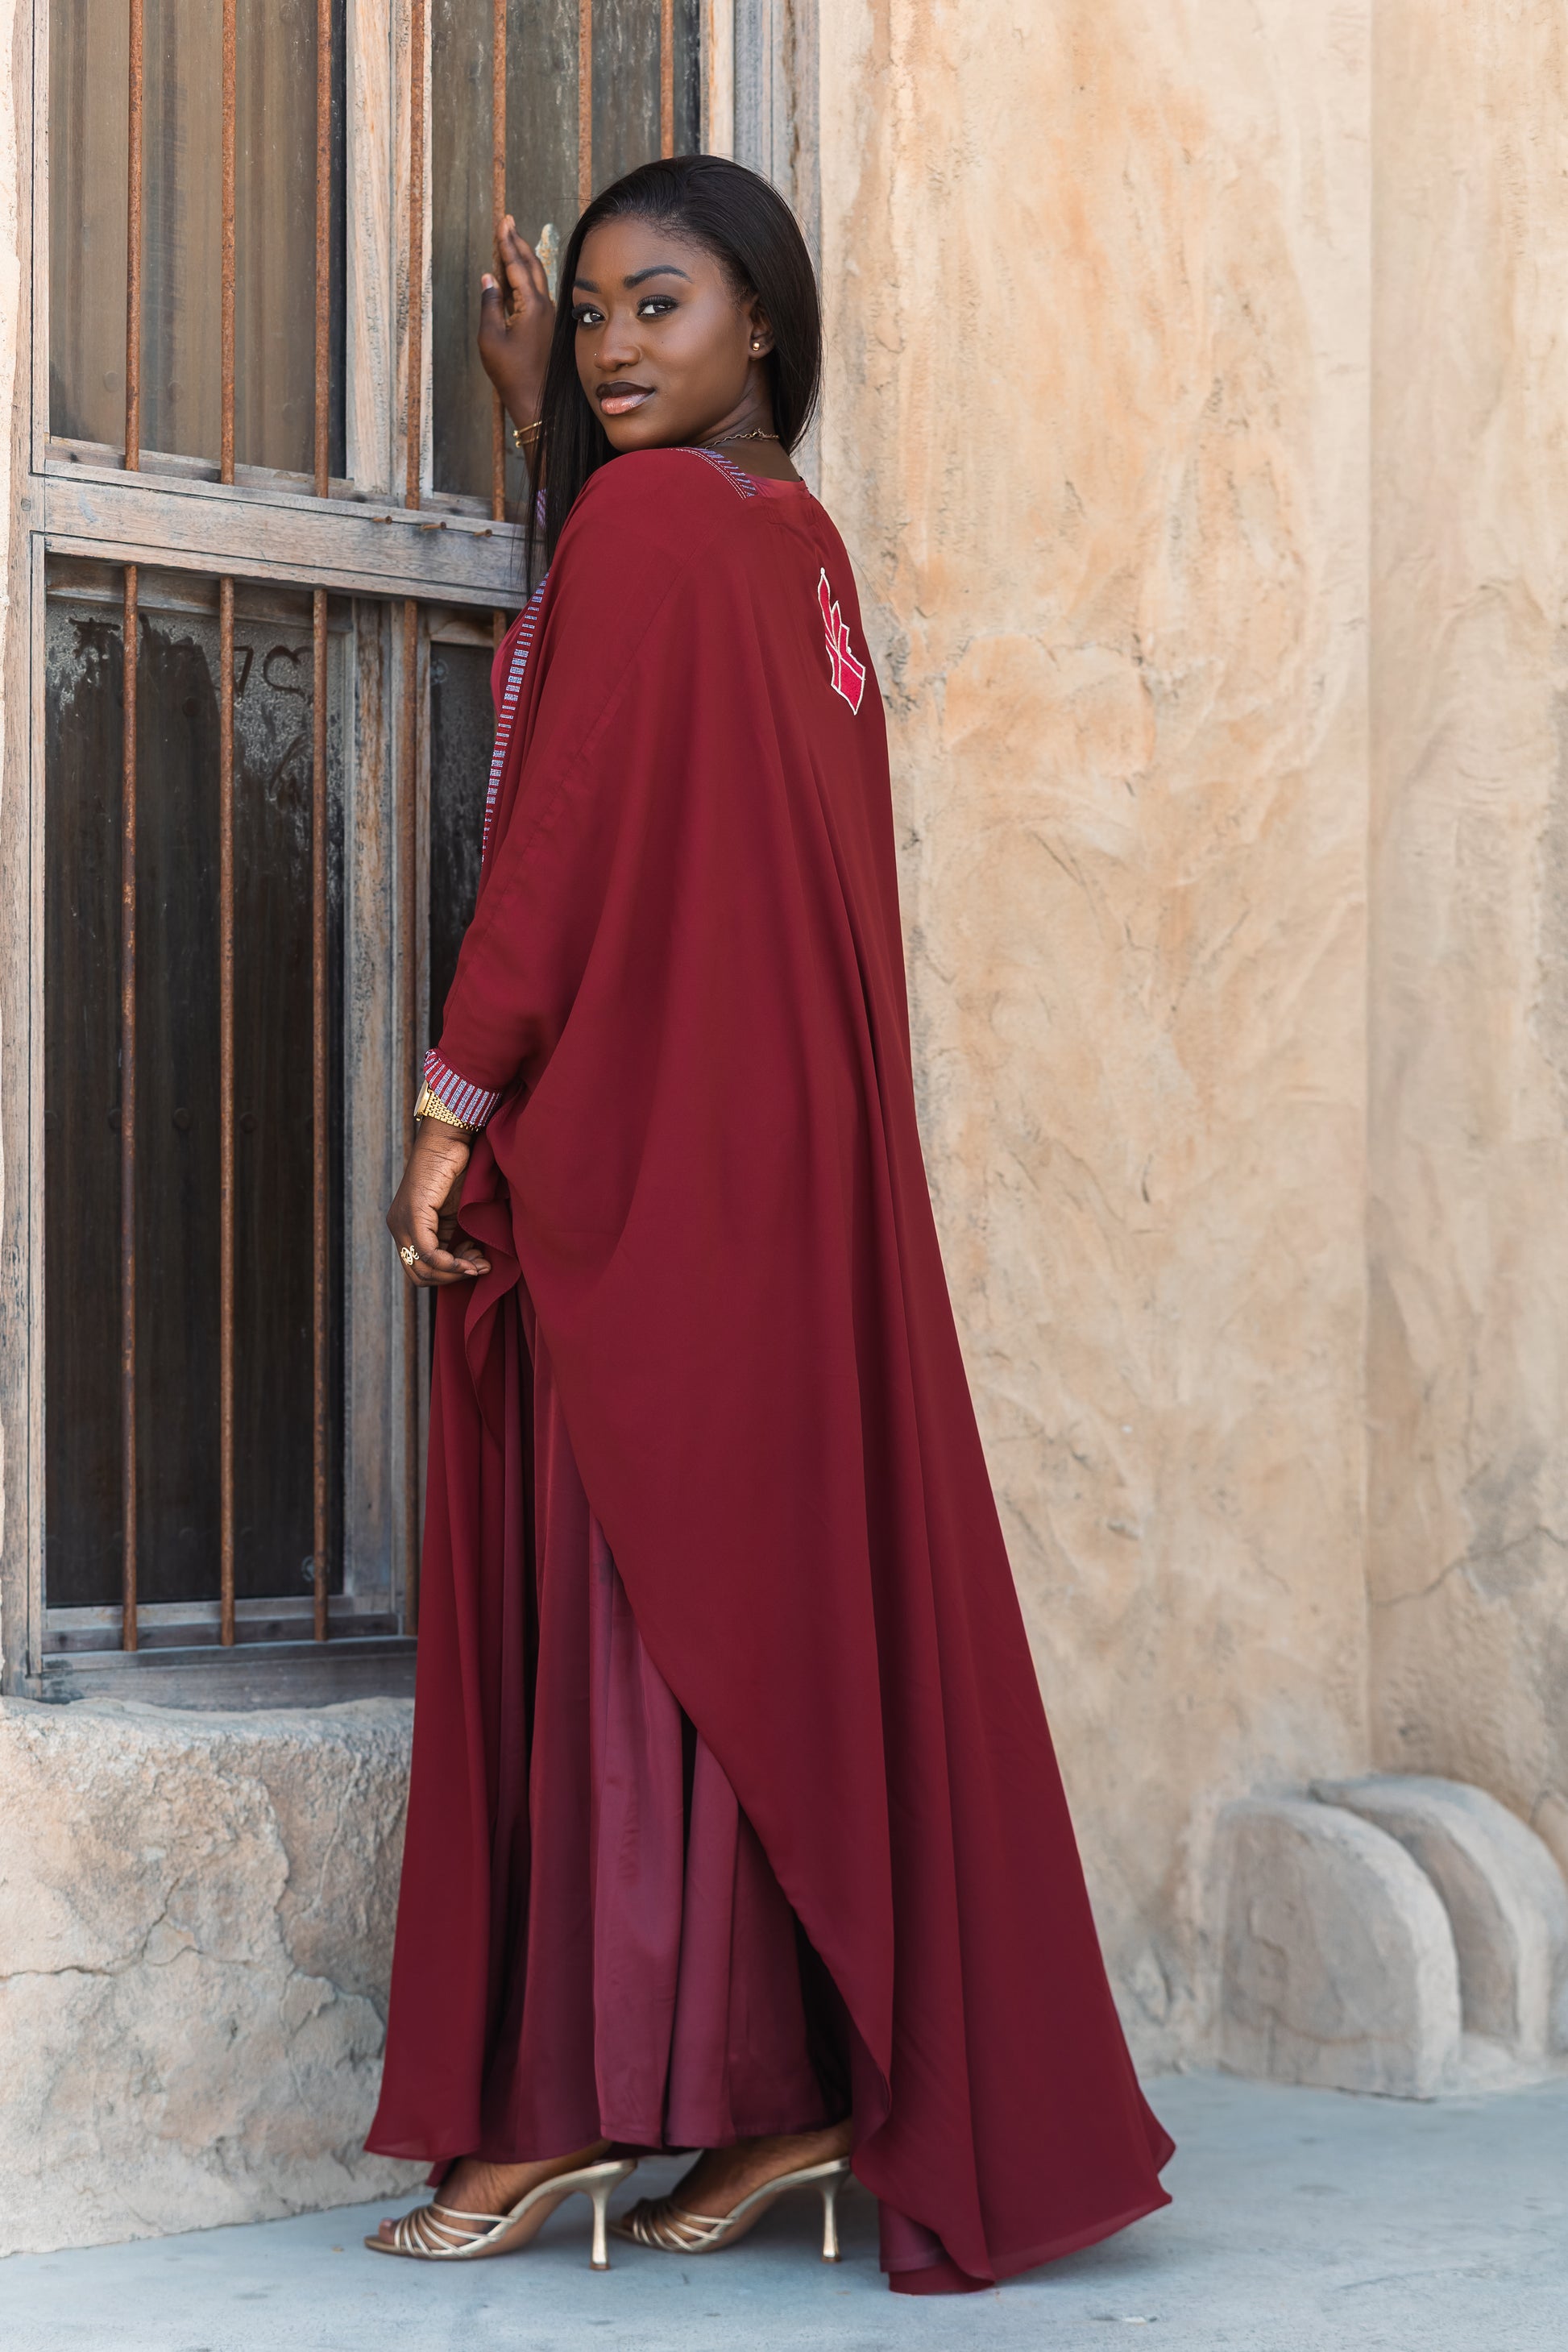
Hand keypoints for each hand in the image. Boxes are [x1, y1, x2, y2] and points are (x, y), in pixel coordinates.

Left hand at [386, 1123, 491, 1287]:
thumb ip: (459, 1240)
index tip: (477, 1266)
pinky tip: (470, 1260)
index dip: (450, 1276)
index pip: (420, 1270)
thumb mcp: (458, 1215)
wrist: (451, 1140)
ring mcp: (402, 1222)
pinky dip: (451, 1263)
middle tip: (479, 1267)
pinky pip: (428, 1253)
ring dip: (455, 1272)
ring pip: (423, 1269)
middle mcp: (398, 1228)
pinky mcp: (412, 1215)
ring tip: (479, 1262)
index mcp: (406, 1228)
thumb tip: (476, 1268)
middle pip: (419, 1275)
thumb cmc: (458, 1172)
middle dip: (453, 1278)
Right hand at [479, 215, 554, 432]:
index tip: (504, 221)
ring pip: (535, 279)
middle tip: (508, 223)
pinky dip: (524, 278)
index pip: (517, 265)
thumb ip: (490, 304)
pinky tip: (516, 275)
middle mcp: (544, 306)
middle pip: (531, 266)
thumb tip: (488, 278)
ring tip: (511, 241)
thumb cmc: (512, 374)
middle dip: (518, 243)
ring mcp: (547, 316)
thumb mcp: (491, 339)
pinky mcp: (545, 326)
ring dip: (522, 258)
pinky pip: (534, 293)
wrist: (537, 402)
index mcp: (531, 305)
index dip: (508, 242)